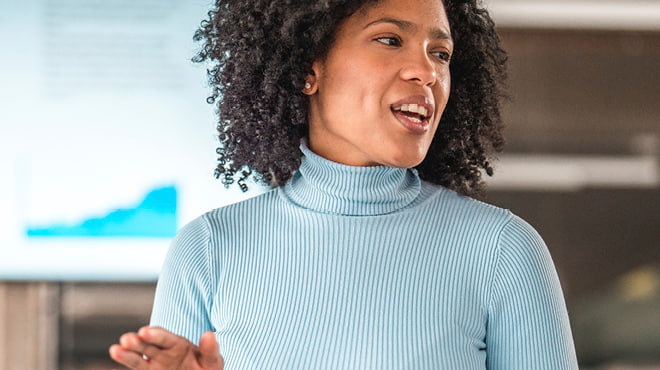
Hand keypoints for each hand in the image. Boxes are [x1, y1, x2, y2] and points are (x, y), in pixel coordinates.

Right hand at [109, 326, 223, 369]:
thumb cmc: (207, 368)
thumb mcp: (213, 361)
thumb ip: (210, 350)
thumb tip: (209, 334)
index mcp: (179, 344)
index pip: (165, 338)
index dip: (156, 334)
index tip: (145, 331)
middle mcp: (164, 351)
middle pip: (148, 345)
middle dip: (138, 342)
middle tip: (127, 339)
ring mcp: (155, 363)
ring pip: (138, 356)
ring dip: (127, 352)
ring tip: (116, 349)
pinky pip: (138, 367)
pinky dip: (126, 359)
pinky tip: (117, 353)